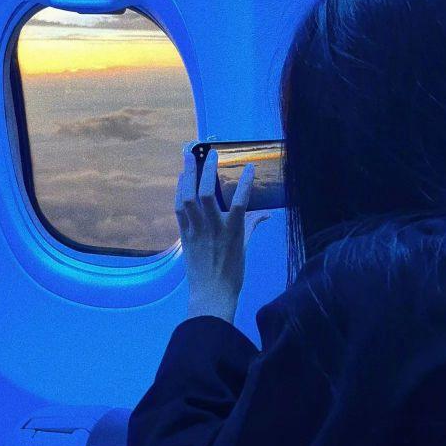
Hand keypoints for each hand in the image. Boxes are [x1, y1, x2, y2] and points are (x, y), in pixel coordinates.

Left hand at [176, 149, 270, 322]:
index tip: (249, 166)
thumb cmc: (232, 273)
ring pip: (189, 198)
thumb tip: (266, 215)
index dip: (246, 182)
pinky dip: (179, 192)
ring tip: (188, 156)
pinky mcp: (184, 235)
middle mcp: (213, 228)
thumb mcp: (245, 248)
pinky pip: (179, 209)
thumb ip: (252, 226)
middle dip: (207, 170)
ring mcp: (196, 231)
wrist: (210, 294)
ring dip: (188, 175)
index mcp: (233, 231)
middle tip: (210, 152)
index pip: (241, 201)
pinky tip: (180, 179)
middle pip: (207, 193)